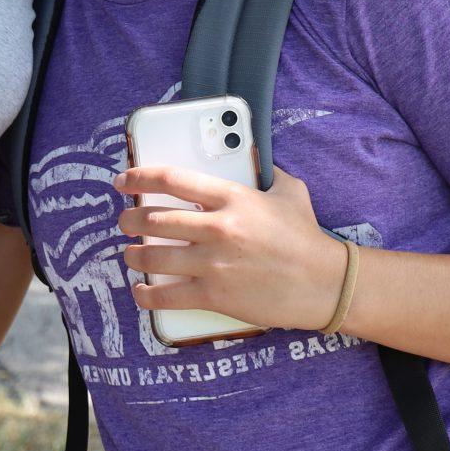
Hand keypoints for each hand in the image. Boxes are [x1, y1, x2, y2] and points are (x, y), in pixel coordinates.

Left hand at [114, 162, 348, 333]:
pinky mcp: (214, 295)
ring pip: (153, 256)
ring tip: (131, 254)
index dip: (139, 177)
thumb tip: (249, 155)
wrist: (326, 284)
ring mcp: (213, 263)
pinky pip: (166, 295)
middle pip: (153, 219)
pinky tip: (140, 292)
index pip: (172, 179)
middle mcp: (217, 228)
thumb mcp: (290, 192)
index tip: (123, 180)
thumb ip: (265, 171)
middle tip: (124, 221)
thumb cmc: (307, 238)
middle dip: (129, 219)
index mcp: (232, 198)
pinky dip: (146, 295)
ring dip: (133, 255)